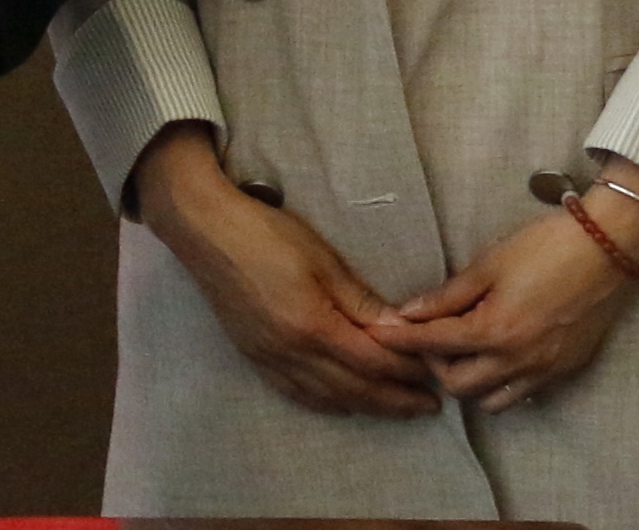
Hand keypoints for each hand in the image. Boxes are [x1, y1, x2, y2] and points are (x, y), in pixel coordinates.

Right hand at [129, 124, 437, 419]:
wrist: (204, 230)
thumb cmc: (266, 234)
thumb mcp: (323, 260)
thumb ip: (362, 302)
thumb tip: (402, 330)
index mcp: (312, 327)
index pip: (373, 363)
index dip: (407, 373)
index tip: (435, 373)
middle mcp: (291, 353)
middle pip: (355, 390)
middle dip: (396, 400)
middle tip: (430, 406)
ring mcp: (269, 359)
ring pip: (327, 398)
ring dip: (367, 407)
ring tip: (397, 409)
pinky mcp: (253, 357)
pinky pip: (296, 393)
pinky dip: (327, 403)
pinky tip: (342, 404)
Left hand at [381, 183, 638, 414]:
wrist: (612, 251)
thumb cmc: (547, 248)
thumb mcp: (489, 264)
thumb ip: (448, 295)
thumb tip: (408, 312)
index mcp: (495, 331)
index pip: (433, 345)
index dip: (400, 340)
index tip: (378, 335)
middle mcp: (518, 361)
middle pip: (458, 386)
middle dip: (434, 366)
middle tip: (429, 338)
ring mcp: (545, 372)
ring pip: (491, 400)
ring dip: (469, 382)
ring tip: (463, 351)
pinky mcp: (566, 372)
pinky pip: (523, 395)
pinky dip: (502, 385)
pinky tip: (497, 358)